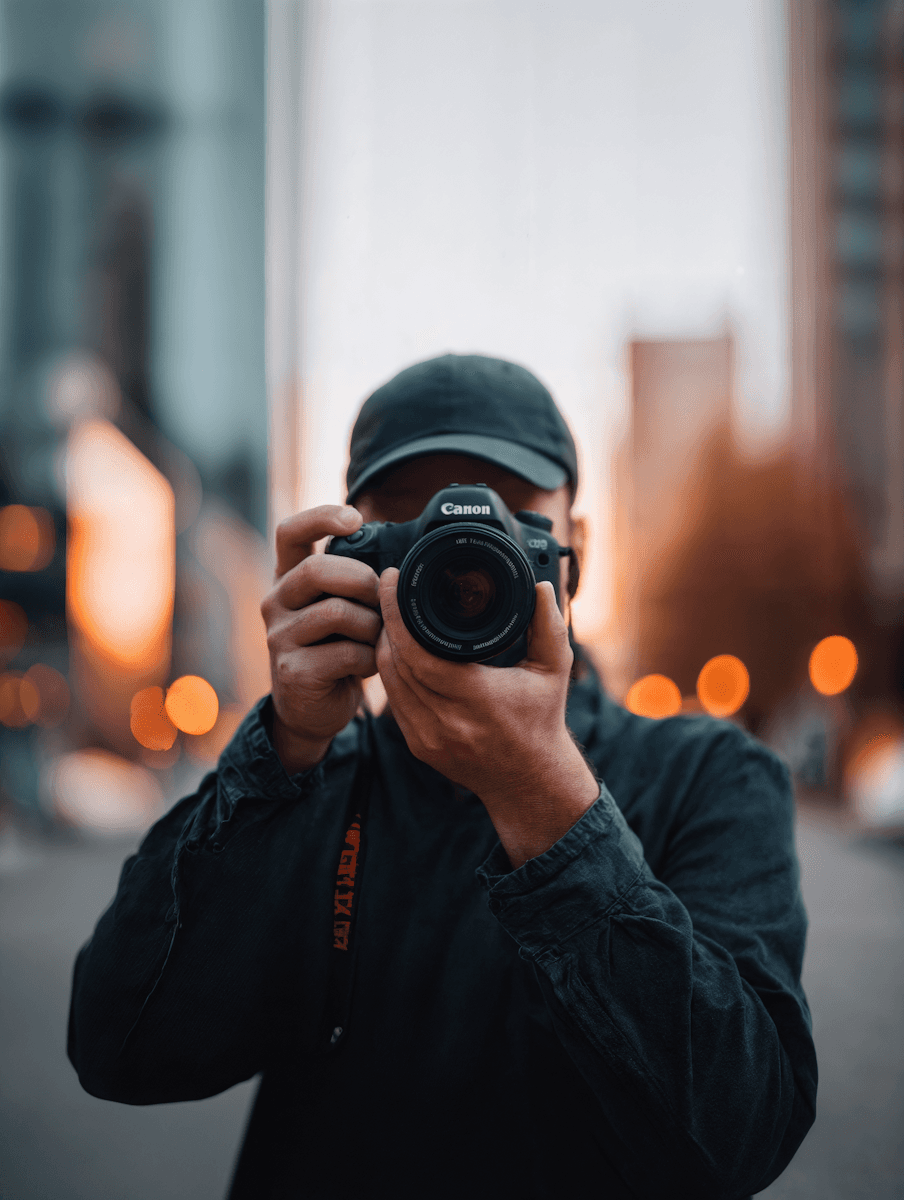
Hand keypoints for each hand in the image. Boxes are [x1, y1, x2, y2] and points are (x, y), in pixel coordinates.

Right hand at [261, 505, 381, 773]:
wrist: (312, 708)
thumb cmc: (335, 649)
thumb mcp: (341, 608)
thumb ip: (354, 583)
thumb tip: (396, 567)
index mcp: (288, 577)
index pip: (290, 532)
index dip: (321, 517)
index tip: (356, 519)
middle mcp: (276, 601)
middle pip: (317, 570)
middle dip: (363, 581)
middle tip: (381, 602)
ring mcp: (279, 636)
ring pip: (338, 612)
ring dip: (372, 626)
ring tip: (376, 639)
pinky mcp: (292, 670)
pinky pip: (347, 653)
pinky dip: (370, 659)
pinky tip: (369, 665)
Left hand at [376, 570, 598, 866]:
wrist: (530, 781)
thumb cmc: (542, 720)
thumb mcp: (553, 670)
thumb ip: (549, 626)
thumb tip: (542, 586)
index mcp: (477, 699)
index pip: (418, 653)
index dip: (397, 615)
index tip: (392, 582)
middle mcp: (447, 721)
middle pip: (395, 663)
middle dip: (386, 622)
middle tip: (389, 590)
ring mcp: (428, 737)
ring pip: (388, 681)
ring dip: (384, 645)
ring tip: (390, 615)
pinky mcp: (419, 746)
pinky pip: (394, 701)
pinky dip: (391, 672)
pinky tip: (395, 651)